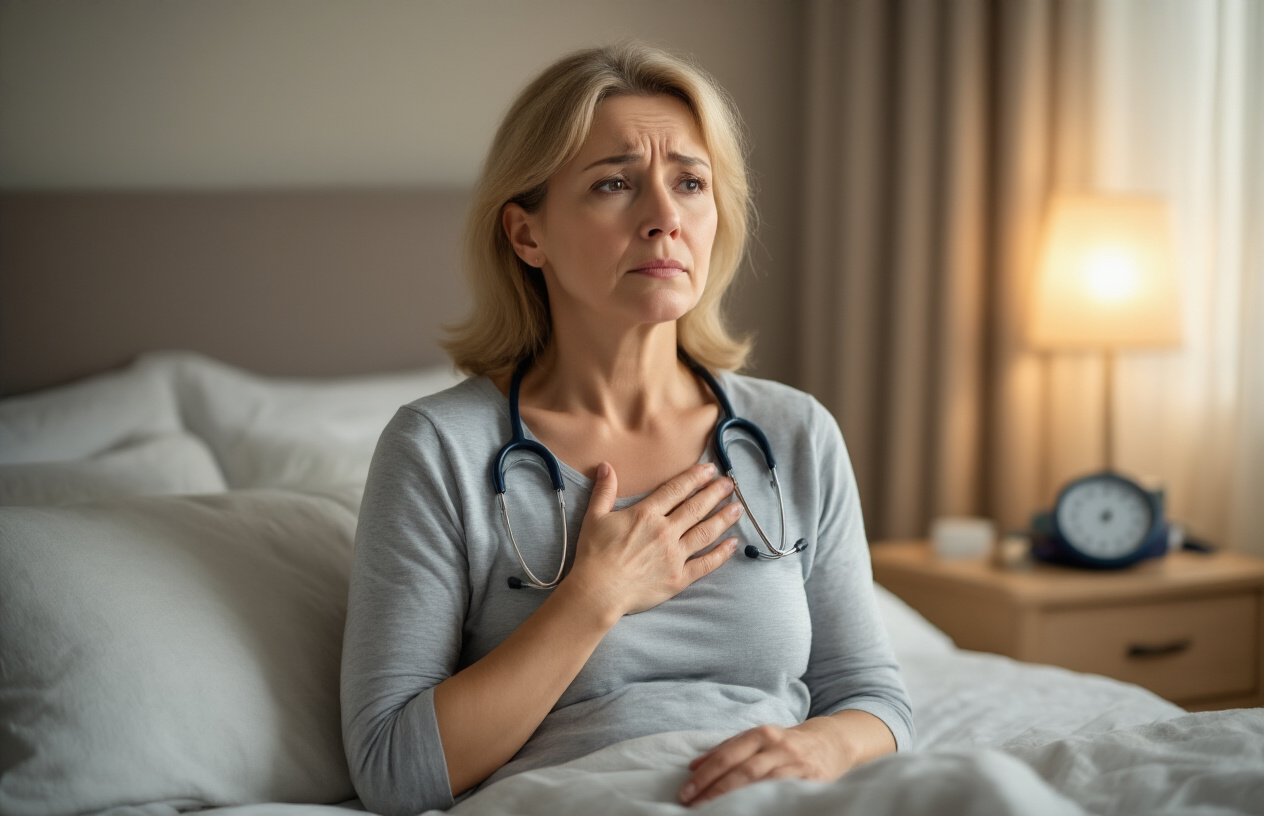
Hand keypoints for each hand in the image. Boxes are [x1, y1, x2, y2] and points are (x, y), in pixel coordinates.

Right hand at [565, 462, 743, 616]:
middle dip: (715, 493)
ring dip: (724, 518)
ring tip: (738, 507)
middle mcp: (665, 531)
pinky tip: (733, 544)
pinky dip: (721, 554)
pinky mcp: (679, 578)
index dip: (695, 477)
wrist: (598, 591)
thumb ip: (604, 491)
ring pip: (706, 532)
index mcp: (646, 514)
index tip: (710, 470)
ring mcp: (675, 555)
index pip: (677, 490)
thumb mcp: (594, 517)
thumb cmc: (594, 555)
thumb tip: (606, 466)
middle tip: (730, 484)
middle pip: (696, 507)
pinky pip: (705, 563)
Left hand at [678, 719, 855, 806]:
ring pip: (763, 783)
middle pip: (742, 769)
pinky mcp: (813, 781)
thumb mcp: (758, 738)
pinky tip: (752, 810)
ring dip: (737, 798)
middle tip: (694, 805)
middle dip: (715, 789)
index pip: (727, 755)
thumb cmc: (786, 743)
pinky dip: (768, 802)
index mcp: (761, 733)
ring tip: (716, 811)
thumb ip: (727, 749)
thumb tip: (692, 766)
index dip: (705, 774)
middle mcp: (778, 746)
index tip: (686, 792)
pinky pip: (786, 793)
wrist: (831, 742)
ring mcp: (796, 764)